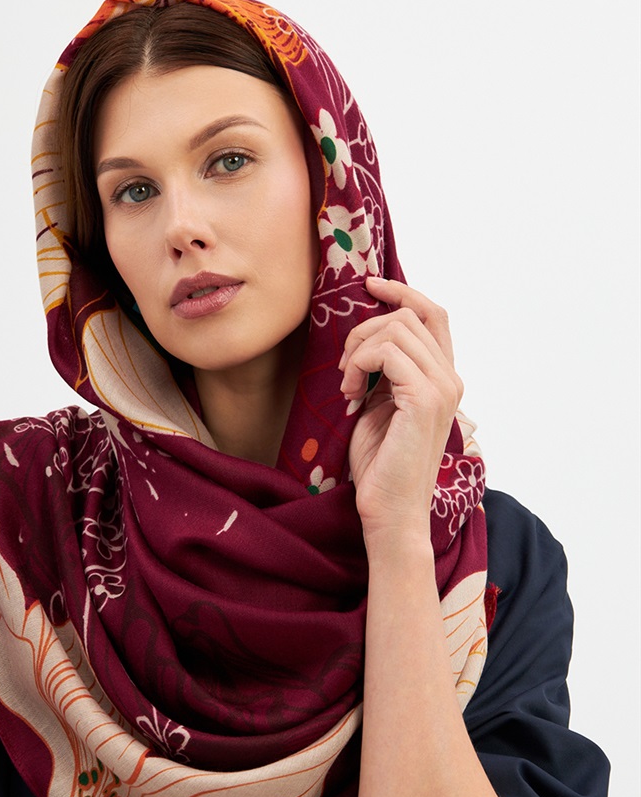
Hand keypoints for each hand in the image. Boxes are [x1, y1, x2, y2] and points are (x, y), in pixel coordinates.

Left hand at [343, 278, 462, 538]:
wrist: (390, 510)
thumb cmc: (381, 464)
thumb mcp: (380, 403)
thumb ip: (385, 369)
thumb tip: (367, 333)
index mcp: (443, 378)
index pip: (433, 314)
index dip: (401, 292)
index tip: (369, 285)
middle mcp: (451, 378)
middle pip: (409, 315)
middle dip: (364, 331)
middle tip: (344, 369)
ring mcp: (442, 387)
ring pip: (395, 328)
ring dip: (358, 350)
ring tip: (347, 386)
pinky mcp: (425, 399)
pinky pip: (386, 351)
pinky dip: (358, 365)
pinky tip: (350, 394)